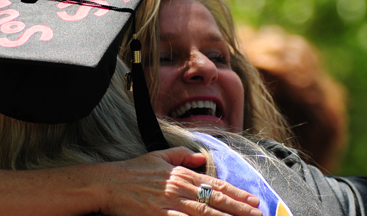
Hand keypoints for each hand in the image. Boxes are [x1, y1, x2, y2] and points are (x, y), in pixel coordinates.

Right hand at [100, 147, 261, 215]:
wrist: (107, 183)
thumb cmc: (132, 171)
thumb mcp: (158, 156)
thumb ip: (181, 156)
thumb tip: (200, 158)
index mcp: (182, 174)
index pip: (216, 184)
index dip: (237, 193)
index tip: (254, 200)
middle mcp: (180, 188)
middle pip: (216, 200)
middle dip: (240, 209)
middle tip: (259, 214)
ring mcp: (170, 204)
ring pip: (205, 214)